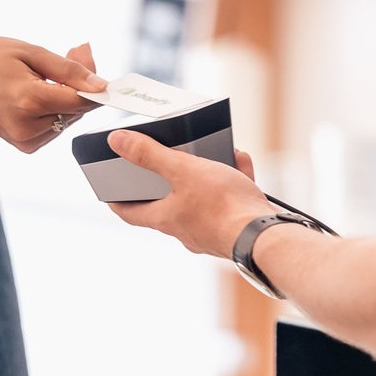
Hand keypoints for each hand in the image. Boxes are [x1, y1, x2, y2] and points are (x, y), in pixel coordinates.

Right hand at [0, 36, 105, 152]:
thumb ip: (68, 69)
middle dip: (80, 86)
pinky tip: (37, 94)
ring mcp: (26, 140)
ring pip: (70, 119)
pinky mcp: (27, 146)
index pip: (81, 100)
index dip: (97, 86)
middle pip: (78, 110)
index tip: (106, 74)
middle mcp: (28, 127)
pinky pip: (57, 127)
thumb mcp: (29, 52)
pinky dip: (55, 110)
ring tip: (45, 75)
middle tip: (72, 55)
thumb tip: (101, 84)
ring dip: (68, 98)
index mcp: (29, 101)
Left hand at [107, 130, 268, 257]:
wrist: (265, 234)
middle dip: (169, 179)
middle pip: (168, 203)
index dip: (117, 200)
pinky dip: (232, 181)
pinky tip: (240, 165)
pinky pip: (228, 202)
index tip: (110, 191)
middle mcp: (185, 230)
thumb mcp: (183, 170)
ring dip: (206, 175)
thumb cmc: (223, 206)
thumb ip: (150, 155)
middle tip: (168, 160)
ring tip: (214, 155)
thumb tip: (116, 142)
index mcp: (166, 218)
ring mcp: (210, 232)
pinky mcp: (234, 229)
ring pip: (201, 199)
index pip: (130, 213)